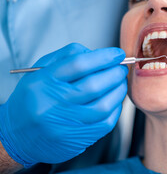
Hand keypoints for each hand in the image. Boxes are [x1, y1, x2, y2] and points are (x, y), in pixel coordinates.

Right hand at [0, 43, 127, 166]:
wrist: (17, 135)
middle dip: (115, 73)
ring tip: (120, 82)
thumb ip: (67, 56)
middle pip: (94, 85)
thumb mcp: (41, 70)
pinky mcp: (75, 140)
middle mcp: (52, 104)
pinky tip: (115, 100)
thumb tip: (97, 54)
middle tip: (121, 68)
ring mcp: (64, 124)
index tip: (118, 54)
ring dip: (119, 91)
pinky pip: (105, 123)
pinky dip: (116, 108)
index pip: (79, 64)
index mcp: (43, 82)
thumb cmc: (34, 98)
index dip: (104, 57)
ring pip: (103, 105)